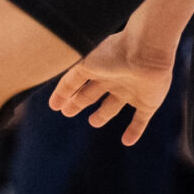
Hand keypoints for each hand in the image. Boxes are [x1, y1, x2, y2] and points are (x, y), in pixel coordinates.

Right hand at [48, 36, 173, 145]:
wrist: (147, 51)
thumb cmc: (113, 52)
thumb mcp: (82, 62)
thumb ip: (68, 75)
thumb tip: (45, 82)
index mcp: (96, 67)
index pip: (74, 82)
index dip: (62, 94)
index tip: (54, 106)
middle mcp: (112, 79)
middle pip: (92, 94)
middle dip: (78, 103)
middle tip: (67, 113)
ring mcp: (131, 90)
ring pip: (114, 106)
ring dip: (103, 115)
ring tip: (93, 122)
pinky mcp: (148, 102)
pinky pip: (140, 120)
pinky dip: (134, 131)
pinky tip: (127, 142)